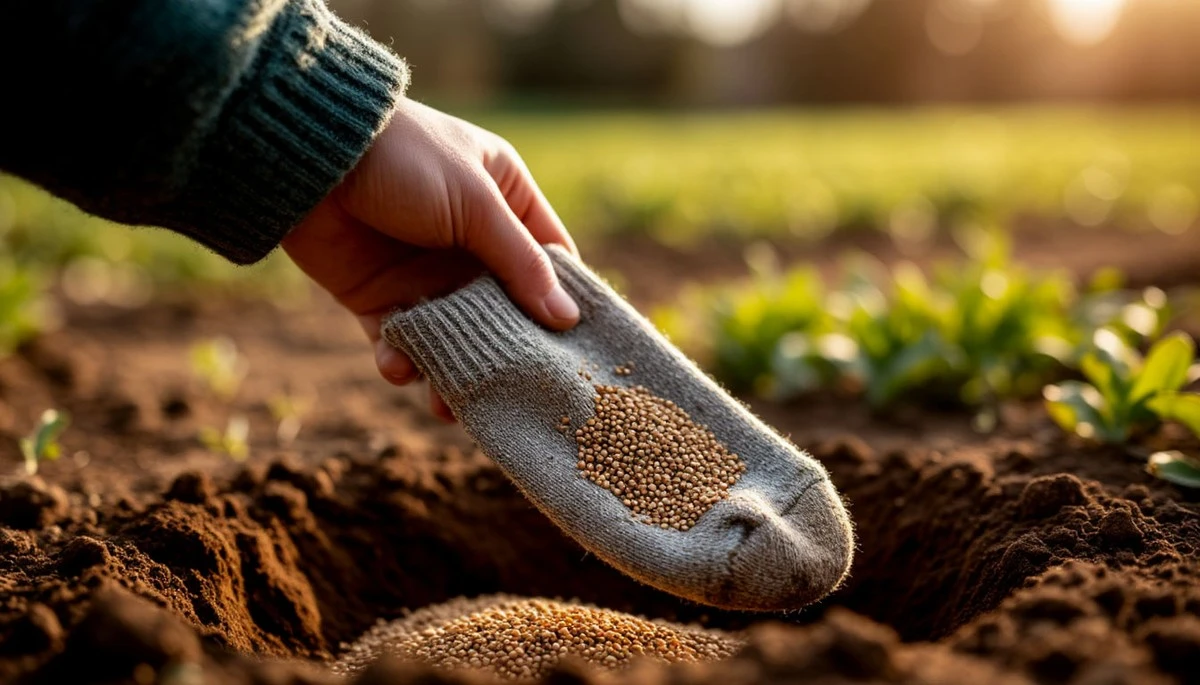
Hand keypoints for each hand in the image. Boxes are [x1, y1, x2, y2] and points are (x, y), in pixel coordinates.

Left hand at [282, 99, 579, 420]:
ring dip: (452, 369)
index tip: (578, 351)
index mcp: (504, 200)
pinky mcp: (378, 295)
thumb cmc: (405, 158)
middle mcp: (470, 240)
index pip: (550, 260)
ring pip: (454, 334)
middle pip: (504, 310)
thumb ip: (521, 263)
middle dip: (507, 352)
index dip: (564, 302)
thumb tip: (568, 318)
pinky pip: (401, 339)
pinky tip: (399, 368)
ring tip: (449, 406)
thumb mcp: (476, 204)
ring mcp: (424, 271)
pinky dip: (402, 359)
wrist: (311, 156)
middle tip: (517, 395)